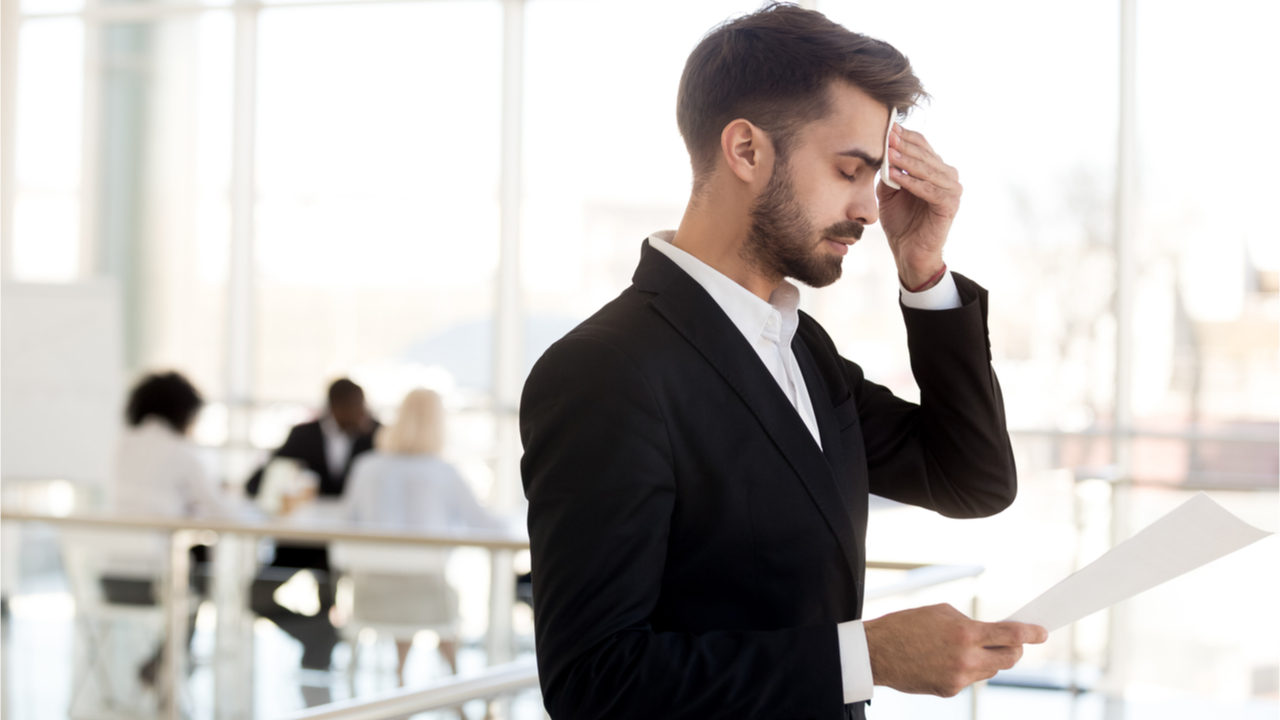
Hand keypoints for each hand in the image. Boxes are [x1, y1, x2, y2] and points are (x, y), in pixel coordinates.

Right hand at [863, 603, 1046, 696]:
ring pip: (991, 671)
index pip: (1011, 635)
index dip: (1031, 634)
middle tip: (1013, 640)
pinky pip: (970, 679)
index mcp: (965, 633)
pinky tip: (947, 660)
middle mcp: (966, 659)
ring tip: (971, 647)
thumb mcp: (941, 613)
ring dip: (989, 659)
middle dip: (1014, 649)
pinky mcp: (950, 691)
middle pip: (1008, 659)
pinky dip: (968, 669)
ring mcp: (959, 678)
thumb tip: (991, 633)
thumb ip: (970, 623)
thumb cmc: (906, 626)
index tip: (1042, 632)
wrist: (877, 653)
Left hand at [877, 124, 961, 289]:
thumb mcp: (889, 191)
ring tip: (889, 154)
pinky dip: (911, 183)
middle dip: (904, 145)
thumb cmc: (900, 221)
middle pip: (925, 154)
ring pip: (928, 170)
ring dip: (907, 161)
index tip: (887, 127)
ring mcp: (952, 190)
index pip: (922, 145)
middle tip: (887, 136)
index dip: (905, 137)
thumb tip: (882, 149)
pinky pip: (930, 190)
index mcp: (935, 169)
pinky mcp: (950, 206)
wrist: (908, 251)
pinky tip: (895, 177)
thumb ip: (889, 171)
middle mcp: (948, 176)